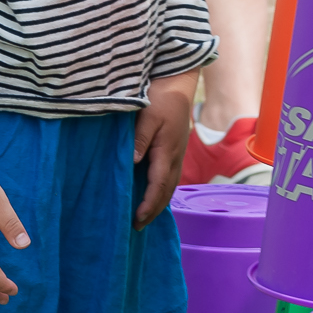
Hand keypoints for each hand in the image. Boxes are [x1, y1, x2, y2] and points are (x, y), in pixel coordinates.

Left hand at [132, 76, 194, 227]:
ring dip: (158, 203)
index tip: (137, 219)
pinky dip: (161, 191)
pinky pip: (169, 177)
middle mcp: (174, 157)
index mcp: (167, 151)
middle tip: (138, 227)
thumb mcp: (148, 115)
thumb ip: (140, 138)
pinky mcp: (174, 151)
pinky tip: (153, 195)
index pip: (157, 185)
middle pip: (166, 191)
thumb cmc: (161, 98)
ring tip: (145, 217)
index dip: (148, 204)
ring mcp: (177, 155)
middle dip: (153, 211)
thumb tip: (133, 161)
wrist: (178, 85)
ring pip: (169, 186)